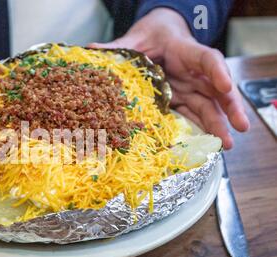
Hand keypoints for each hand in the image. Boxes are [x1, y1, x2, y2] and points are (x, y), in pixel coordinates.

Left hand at [90, 8, 248, 148]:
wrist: (158, 36)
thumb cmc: (150, 35)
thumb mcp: (134, 39)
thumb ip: (119, 47)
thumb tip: (91, 51)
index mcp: (183, 50)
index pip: (205, 58)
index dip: (216, 71)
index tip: (224, 85)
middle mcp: (191, 72)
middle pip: (214, 88)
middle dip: (228, 107)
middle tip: (240, 126)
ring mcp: (189, 87)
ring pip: (207, 105)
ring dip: (218, 124)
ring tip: (227, 145)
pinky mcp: (181, 99)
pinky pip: (193, 114)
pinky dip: (201, 128)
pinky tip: (207, 143)